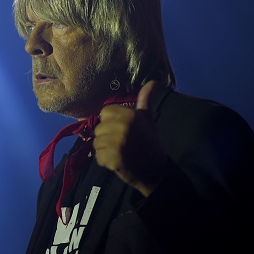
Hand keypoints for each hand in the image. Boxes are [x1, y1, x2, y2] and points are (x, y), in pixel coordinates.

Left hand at [93, 80, 168, 196]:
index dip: (110, 122)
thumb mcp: (148, 119)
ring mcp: (116, 143)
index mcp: (130, 114)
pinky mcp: (112, 158)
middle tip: (122, 144)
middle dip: (107, 137)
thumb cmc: (150, 143)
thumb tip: (152, 82)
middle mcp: (122, 126)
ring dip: (105, 150)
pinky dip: (105, 161)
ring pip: (96, 143)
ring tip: (120, 153)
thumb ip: (145, 100)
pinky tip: (117, 162)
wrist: (156, 171)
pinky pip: (98, 157)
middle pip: (99, 128)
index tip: (121, 130)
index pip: (104, 112)